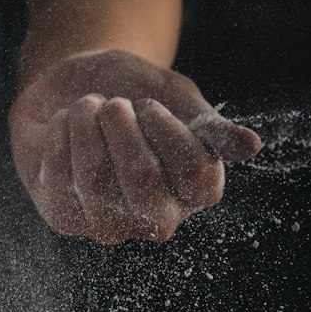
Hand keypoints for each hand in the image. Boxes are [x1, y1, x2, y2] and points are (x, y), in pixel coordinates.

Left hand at [8, 49, 261, 243]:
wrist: (70, 86)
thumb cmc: (130, 90)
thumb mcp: (172, 94)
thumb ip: (208, 124)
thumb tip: (251, 147)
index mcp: (195, 190)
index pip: (196, 173)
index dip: (168, 130)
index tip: (147, 103)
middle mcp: (156, 218)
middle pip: (143, 176)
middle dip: (122, 125)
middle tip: (114, 104)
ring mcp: (109, 224)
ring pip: (95, 175)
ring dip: (86, 124)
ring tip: (87, 107)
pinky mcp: (65, 219)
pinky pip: (59, 175)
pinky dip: (60, 135)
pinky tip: (64, 125)